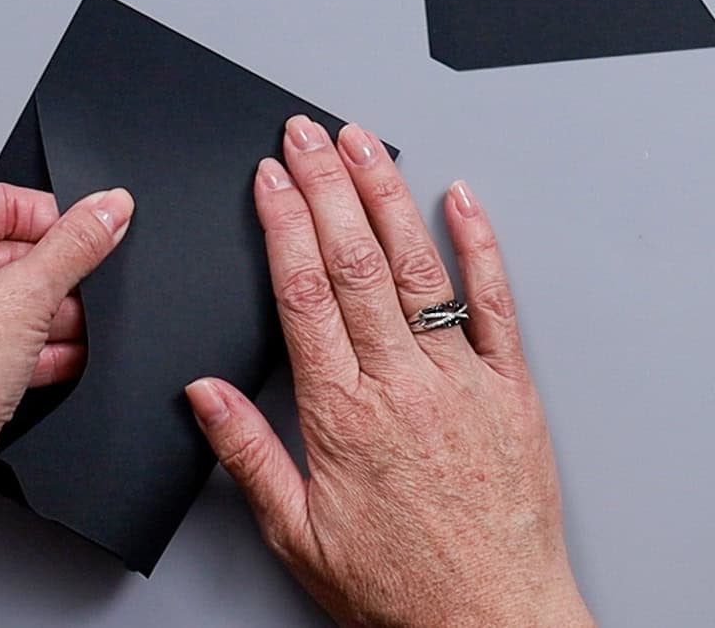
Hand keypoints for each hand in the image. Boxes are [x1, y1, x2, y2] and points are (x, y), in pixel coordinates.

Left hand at [0, 183, 132, 626]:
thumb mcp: (26, 296)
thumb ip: (76, 245)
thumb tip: (108, 208)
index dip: (54, 219)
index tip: (95, 231)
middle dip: (52, 277)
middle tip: (92, 285)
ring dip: (47, 315)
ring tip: (81, 327)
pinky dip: (26, 345)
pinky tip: (63, 356)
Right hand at [186, 117, 592, 626]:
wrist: (491, 620)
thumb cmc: (398, 584)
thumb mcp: (296, 531)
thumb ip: (246, 452)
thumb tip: (204, 392)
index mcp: (342, 415)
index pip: (303, 295)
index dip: (283, 226)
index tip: (270, 180)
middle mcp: (401, 385)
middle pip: (355, 263)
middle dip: (326, 186)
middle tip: (306, 134)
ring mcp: (460, 380)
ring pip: (418, 268)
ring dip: (387, 197)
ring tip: (365, 145)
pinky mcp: (510, 389)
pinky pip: (495, 303)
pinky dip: (479, 246)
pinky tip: (460, 200)